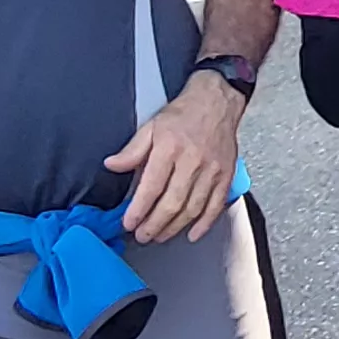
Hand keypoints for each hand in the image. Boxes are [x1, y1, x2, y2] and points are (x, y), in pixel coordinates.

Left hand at [103, 80, 242, 242]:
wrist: (217, 101)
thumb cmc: (183, 114)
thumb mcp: (151, 126)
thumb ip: (132, 150)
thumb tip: (112, 165)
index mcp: (169, 148)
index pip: (151, 186)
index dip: (138, 209)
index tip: (129, 223)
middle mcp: (192, 161)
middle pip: (172, 202)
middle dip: (154, 225)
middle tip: (142, 236)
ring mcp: (211, 170)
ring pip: (192, 208)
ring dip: (174, 227)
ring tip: (160, 236)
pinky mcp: (226, 175)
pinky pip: (215, 206)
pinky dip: (204, 224)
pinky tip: (192, 234)